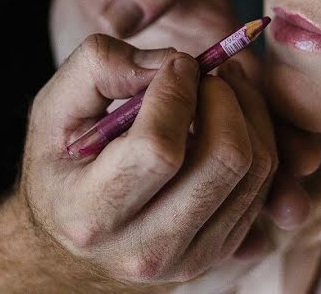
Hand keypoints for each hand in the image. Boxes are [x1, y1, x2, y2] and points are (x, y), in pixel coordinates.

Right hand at [21, 34, 278, 285]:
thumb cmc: (64, 165)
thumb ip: (100, 67)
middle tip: (208, 73)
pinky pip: (265, 183)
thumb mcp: (55, 108)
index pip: (159, 149)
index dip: (177, 93)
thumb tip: (173, 63)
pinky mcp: (221, 250)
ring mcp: (190, 256)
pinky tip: (228, 119)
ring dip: (248, 112)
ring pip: (257, 168)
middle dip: (224, 98)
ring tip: (221, 87)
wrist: (72, 244)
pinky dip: (257, 139)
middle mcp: (145, 247)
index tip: (178, 64)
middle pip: (224, 158)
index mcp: (92, 213)